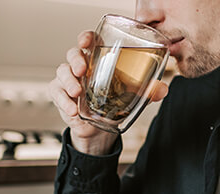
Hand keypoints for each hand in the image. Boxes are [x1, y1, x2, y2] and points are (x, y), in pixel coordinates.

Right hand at [49, 30, 168, 155]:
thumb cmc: (114, 104)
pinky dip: (64, 101)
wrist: (99, 129)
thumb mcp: (133, 97)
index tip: (87, 41)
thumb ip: (148, 92)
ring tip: (77, 93)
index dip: (86, 38)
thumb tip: (162, 89)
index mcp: (98, 60)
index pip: (89, 41)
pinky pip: (57, 93)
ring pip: (62, 71)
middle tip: (82, 70)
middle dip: (76, 59)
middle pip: (73, 53)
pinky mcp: (60, 95)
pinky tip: (73, 110)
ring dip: (68, 81)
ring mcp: (69, 80)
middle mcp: (81, 66)